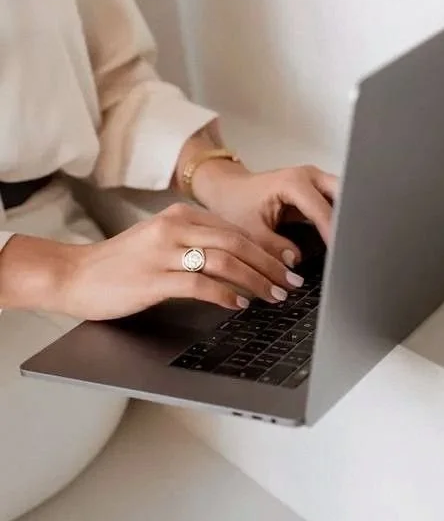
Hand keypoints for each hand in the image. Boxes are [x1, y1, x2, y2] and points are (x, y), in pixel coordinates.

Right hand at [0, 204, 303, 319]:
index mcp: (179, 216)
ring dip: (255, 280)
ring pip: (224, 261)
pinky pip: (199, 284)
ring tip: (274, 295)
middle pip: (236, 243)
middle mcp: (174, 228)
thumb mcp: (161, 242)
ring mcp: (163, 252)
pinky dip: (225, 294)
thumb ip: (196, 244)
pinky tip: (239, 304)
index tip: (287, 265)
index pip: (235, 230)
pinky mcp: (153, 278)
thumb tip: (239, 261)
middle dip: (269, 265)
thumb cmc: (121, 264)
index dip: (266, 248)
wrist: (75, 274)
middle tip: (290, 283)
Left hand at [191, 163, 337, 265]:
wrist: (227, 189)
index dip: (334, 234)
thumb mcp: (250, 231)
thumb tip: (294, 263)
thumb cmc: (235, 204)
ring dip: (348, 219)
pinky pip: (337, 202)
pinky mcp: (317, 190)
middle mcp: (309, 176)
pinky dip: (341, 219)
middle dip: (350, 221)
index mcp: (293, 182)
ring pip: (345, 197)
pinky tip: (342, 240)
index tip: (340, 255)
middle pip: (344, 196)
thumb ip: (273, 248)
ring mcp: (316, 181)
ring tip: (350, 245)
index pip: (323, 210)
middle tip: (352, 248)